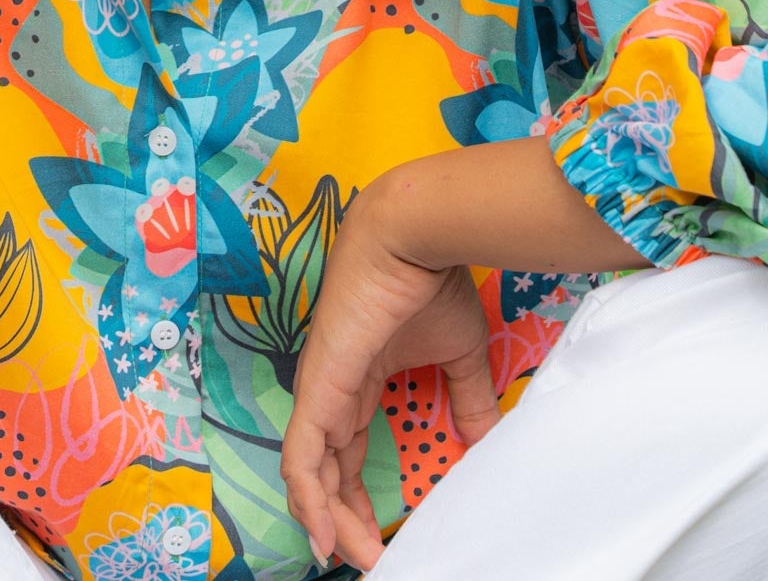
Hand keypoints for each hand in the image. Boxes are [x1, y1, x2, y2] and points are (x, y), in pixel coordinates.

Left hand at [281, 183, 499, 572]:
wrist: (413, 235)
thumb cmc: (432, 282)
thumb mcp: (458, 352)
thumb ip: (465, 398)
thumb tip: (483, 442)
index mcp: (359, 379)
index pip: (346, 452)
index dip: (357, 496)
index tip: (384, 537)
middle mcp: (333, 388)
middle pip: (328, 470)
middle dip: (347, 520)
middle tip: (374, 558)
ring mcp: (321, 387)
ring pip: (310, 471)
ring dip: (331, 520)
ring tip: (354, 557)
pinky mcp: (318, 385)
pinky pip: (300, 453)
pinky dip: (309, 498)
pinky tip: (324, 535)